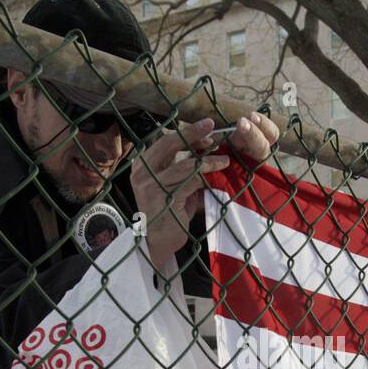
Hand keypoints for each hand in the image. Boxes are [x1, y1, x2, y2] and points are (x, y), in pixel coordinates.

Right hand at [130, 113, 278, 273]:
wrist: (157, 242)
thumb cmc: (169, 213)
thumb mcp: (173, 185)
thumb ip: (183, 168)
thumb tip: (208, 148)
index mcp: (142, 164)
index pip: (165, 140)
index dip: (187, 133)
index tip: (207, 130)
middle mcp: (142, 171)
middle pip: (170, 143)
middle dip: (193, 133)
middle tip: (212, 126)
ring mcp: (150, 185)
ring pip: (185, 164)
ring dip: (208, 160)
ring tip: (225, 159)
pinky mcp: (162, 198)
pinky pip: (190, 181)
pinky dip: (207, 176)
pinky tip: (218, 174)